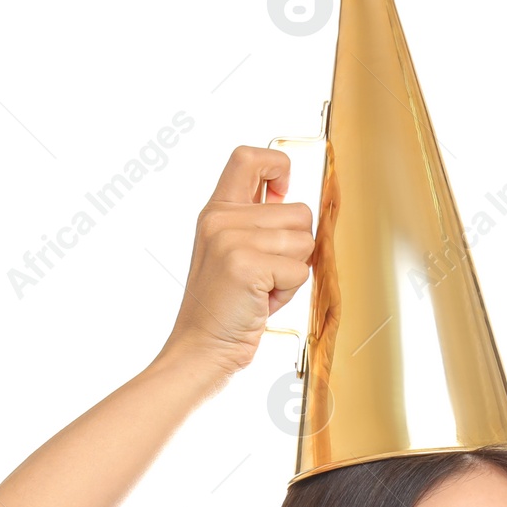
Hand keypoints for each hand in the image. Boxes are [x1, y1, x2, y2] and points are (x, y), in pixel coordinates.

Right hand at [162, 145, 314, 373]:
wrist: (201, 348)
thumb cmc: (225, 307)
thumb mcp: (231, 253)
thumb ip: (255, 224)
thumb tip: (297, 207)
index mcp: (216, 211)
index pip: (249, 158)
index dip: (278, 166)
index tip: (283, 194)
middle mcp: (221, 219)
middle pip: (299, 212)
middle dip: (296, 248)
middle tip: (266, 274)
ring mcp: (232, 240)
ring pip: (304, 242)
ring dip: (292, 272)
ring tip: (262, 288)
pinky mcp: (246, 265)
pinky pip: (299, 270)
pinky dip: (288, 292)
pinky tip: (262, 301)